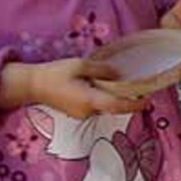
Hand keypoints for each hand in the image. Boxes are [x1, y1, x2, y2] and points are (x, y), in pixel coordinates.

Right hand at [0, 59, 148, 117]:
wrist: (31, 85)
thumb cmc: (54, 73)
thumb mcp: (80, 65)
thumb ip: (102, 70)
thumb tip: (119, 74)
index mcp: (89, 100)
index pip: (117, 106)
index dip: (135, 105)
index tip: (149, 101)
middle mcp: (87, 111)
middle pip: (114, 107)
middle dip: (128, 100)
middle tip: (141, 88)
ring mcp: (81, 114)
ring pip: (105, 107)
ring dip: (115, 98)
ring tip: (124, 84)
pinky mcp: (77, 113)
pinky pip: (96, 106)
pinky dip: (104, 98)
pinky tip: (104, 86)